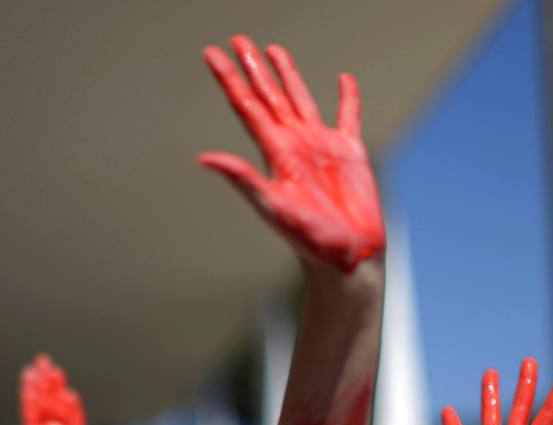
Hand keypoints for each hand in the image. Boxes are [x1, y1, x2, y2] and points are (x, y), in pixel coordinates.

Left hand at [0, 355, 91, 424]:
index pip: (30, 408)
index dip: (30, 390)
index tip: (28, 371)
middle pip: (47, 402)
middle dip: (45, 383)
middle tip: (44, 361)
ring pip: (61, 409)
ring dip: (59, 390)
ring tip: (58, 371)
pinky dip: (74, 411)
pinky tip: (71, 396)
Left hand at [198, 36, 383, 271]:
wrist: (345, 257)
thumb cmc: (309, 238)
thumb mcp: (271, 205)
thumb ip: (242, 177)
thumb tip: (203, 158)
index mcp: (275, 152)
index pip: (246, 106)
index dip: (230, 79)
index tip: (212, 53)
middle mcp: (293, 144)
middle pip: (268, 96)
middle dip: (252, 67)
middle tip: (238, 39)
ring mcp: (320, 146)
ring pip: (299, 99)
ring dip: (286, 75)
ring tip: (273, 50)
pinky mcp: (349, 152)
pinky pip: (347, 116)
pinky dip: (347, 97)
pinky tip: (343, 80)